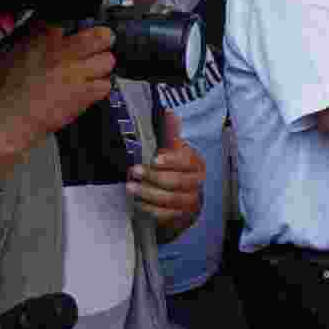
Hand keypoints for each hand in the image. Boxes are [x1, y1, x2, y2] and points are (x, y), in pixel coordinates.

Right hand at [0, 22, 114, 149]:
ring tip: (91, 70)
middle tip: (99, 46)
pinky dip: (100, 86)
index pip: (74, 19)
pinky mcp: (84, 93)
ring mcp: (76, 72)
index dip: (81, 25)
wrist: (8, 115)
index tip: (81, 31)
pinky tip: (89, 88)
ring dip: (101, 65)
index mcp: (43, 36)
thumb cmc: (7, 86)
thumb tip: (51, 25)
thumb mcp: (13, 49)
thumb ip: (35, 34)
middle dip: (102, 40)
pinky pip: (105, 85)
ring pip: (107, 60)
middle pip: (101, 36)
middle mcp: (63, 51)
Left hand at [127, 111, 204, 239]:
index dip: (171, 160)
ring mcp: (190, 201)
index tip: (155, 158)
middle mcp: (197, 183)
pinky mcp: (181, 216)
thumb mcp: (176, 150)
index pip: (187, 161)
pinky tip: (138, 202)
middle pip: (177, 182)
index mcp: (196, 164)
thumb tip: (169, 112)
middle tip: (134, 171)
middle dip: (153, 177)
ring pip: (170, 199)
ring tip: (130, 187)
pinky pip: (166, 215)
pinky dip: (150, 208)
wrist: (186, 198)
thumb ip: (172, 133)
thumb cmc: (178, 170)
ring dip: (148, 193)